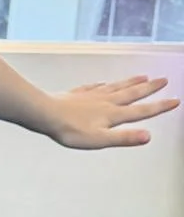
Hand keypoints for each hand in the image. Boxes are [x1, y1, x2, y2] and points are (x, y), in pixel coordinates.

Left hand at [49, 76, 177, 149]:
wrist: (46, 114)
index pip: (142, 111)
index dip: (160, 106)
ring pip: (116, 87)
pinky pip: (96, 86)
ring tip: (143, 77)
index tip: (175, 100)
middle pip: (132, 93)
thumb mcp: (100, 140)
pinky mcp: (78, 94)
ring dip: (131, 82)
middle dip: (150, 88)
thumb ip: (124, 138)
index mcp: (113, 114)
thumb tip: (148, 137)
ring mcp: (92, 96)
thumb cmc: (70, 130)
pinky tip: (104, 83)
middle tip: (163, 80)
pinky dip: (104, 84)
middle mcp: (106, 102)